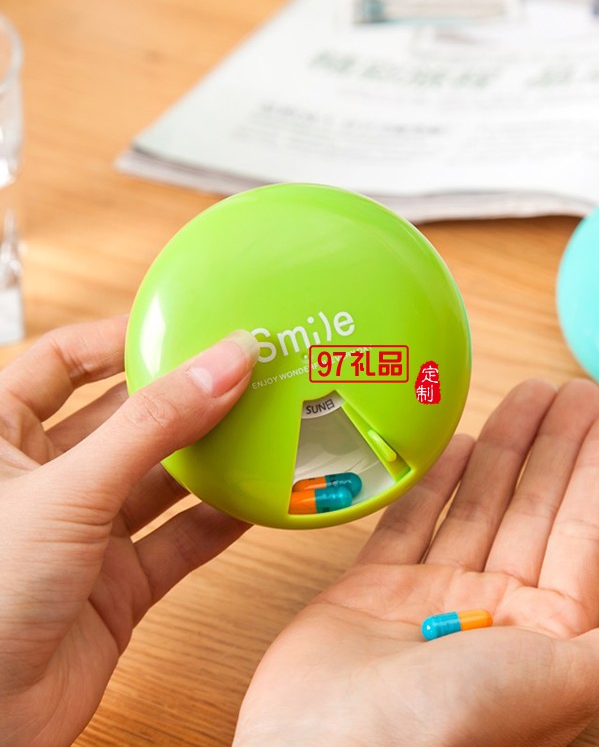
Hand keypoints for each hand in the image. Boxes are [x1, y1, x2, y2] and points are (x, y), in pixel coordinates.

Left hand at [0, 316, 257, 746]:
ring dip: (211, 458)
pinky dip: (220, 520)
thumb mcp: (67, 491)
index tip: (182, 324)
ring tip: (262, 425)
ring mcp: (85, 533)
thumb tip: (222, 364)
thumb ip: (153, 426)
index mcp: (0, 440)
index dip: (119, 339)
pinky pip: (180, 539)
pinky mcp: (119, 583)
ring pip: (161, 480)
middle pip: (126, 419)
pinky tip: (258, 499)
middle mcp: (45, 481)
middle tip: (241, 372)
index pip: (62, 363)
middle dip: (182, 397)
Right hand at [235, 379, 598, 746]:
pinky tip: (455, 444)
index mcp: (541, 636)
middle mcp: (490, 612)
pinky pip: (410, 521)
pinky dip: (432, 482)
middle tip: (568, 390)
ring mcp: (430, 597)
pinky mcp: (374, 589)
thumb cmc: (447, 732)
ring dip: (502, 449)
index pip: (582, 534)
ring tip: (523, 397)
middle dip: (554, 446)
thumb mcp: (556, 687)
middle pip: (531, 507)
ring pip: (475, 503)